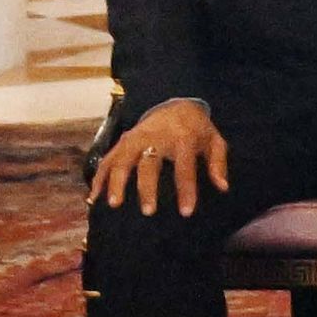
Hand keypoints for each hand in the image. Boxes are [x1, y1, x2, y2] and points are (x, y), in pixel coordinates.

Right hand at [89, 95, 221, 214]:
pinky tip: (93, 197)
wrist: (176, 104)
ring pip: (121, 160)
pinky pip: (107, 159)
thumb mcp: (215, 141)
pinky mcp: (122, 141)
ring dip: (116, 182)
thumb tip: (223, 188)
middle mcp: (156, 138)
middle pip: (148, 164)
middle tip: (148, 212)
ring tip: (113, 204)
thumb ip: (218, 163)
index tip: (186, 212)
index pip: (185, 167)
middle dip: (147, 189)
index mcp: (183, 139)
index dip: (186, 190)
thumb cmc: (197, 129)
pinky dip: (99, 177)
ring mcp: (136, 138)